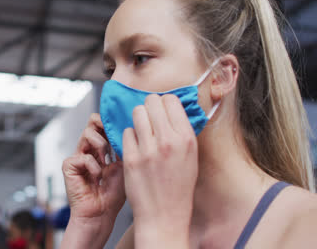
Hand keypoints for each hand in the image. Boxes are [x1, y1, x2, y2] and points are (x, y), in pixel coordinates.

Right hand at [62, 113, 125, 234]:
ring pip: (87, 133)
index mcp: (101, 149)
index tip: (123, 126)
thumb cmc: (113, 195)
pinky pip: (82, 156)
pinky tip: (97, 177)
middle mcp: (88, 150)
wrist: (101, 214)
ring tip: (107, 161)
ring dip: (101, 145)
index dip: (111, 122)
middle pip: (92, 122)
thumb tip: (128, 128)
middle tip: (113, 135)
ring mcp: (77, 157)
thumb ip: (122, 146)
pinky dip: (93, 166)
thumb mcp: (124, 165)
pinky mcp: (69, 166)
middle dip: (104, 126)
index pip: (103, 125)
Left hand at [122, 94, 197, 246]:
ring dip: (138, 120)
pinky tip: (135, 147)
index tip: (162, 111)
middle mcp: (168, 141)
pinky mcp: (130, 158)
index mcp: (186, 138)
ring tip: (142, 132)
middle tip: (149, 119)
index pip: (170, 100)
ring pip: (136, 113)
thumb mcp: (191, 156)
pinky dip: (129, 137)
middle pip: (151, 102)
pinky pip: (126, 132)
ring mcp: (147, 150)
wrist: (164, 216)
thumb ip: (181, 131)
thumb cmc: (178, 187)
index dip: (164, 103)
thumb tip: (171, 108)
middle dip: (149, 108)